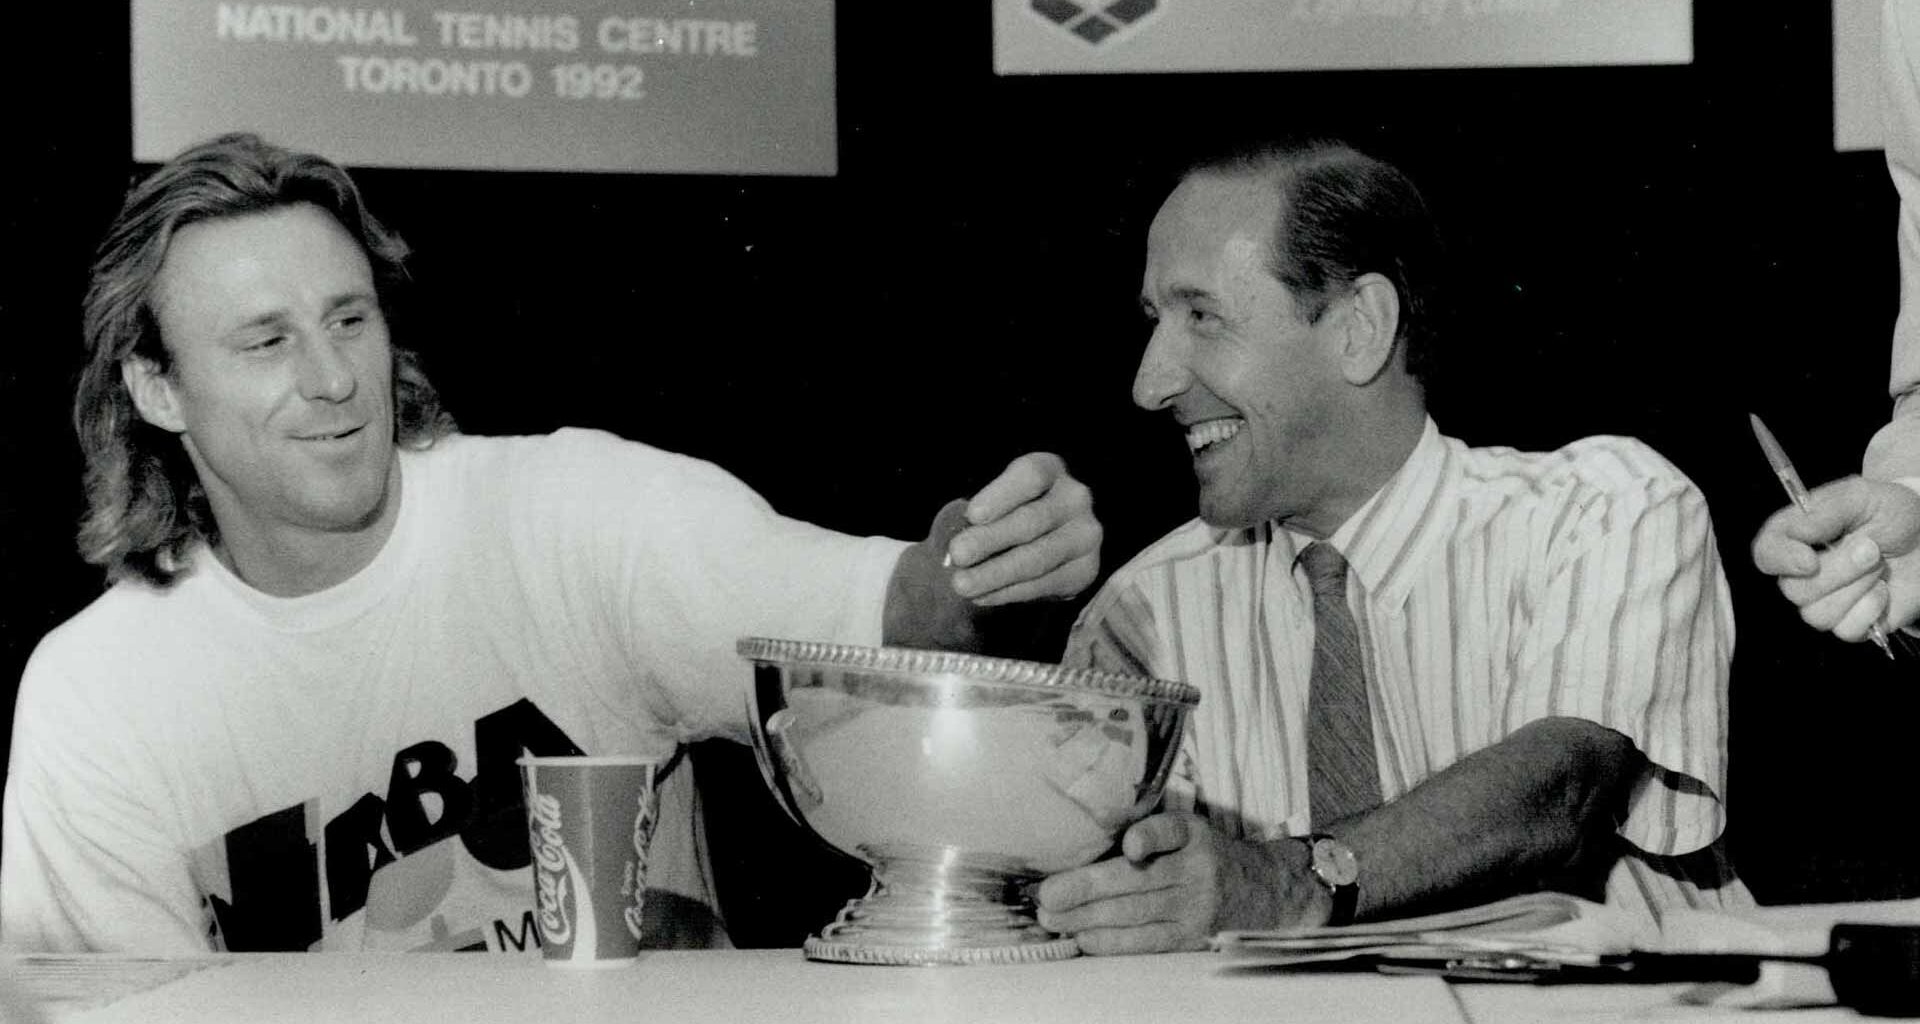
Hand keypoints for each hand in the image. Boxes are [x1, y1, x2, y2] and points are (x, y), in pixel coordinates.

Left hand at [942, 452, 1099, 605]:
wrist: (1053, 537)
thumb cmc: (1012, 511)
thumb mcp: (997, 499)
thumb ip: (977, 517)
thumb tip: (952, 551)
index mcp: (1050, 469)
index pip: (1030, 475)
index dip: (1001, 495)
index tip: (972, 515)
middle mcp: (1075, 498)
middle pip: (1031, 520)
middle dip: (990, 539)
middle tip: (958, 555)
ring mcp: (1085, 536)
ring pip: (1037, 558)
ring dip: (995, 574)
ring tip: (962, 585)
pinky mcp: (1086, 570)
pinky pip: (1044, 584)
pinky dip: (1009, 592)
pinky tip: (983, 596)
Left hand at [1033, 812, 1322, 954]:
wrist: (1266, 891)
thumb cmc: (1206, 856)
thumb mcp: (1188, 832)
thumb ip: (1149, 833)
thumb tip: (1082, 842)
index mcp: (1193, 834)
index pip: (1170, 830)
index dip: (1149, 837)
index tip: (1131, 845)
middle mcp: (1197, 868)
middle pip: (1136, 880)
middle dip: (1085, 888)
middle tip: (1046, 894)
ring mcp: (1196, 906)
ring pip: (1135, 914)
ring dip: (1086, 918)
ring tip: (1052, 917)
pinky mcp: (1192, 936)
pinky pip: (1147, 942)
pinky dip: (1111, 941)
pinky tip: (1083, 937)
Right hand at [1750, 476, 1919, 638]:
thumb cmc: (1891, 512)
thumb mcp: (1860, 496)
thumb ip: (1826, 510)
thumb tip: (1798, 533)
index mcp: (1795, 538)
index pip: (1765, 555)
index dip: (1782, 561)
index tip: (1811, 560)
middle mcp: (1802, 574)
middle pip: (1795, 590)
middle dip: (1841, 570)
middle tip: (1871, 549)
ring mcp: (1825, 601)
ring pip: (1818, 614)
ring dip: (1858, 589)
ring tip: (1878, 568)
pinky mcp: (1850, 623)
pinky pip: (1846, 630)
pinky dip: (1871, 611)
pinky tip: (1883, 592)